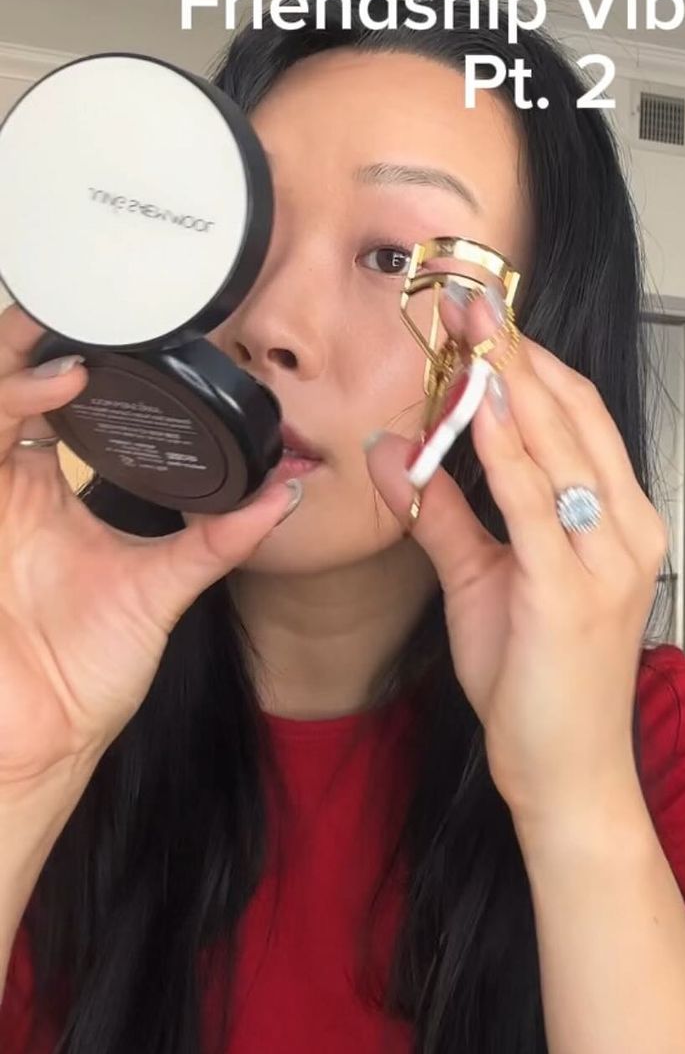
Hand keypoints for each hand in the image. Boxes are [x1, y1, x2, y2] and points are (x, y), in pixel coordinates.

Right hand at [0, 304, 303, 803]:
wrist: (41, 743)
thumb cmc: (84, 673)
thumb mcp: (164, 590)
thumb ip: (220, 537)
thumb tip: (286, 492)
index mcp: (41, 491)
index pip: (46, 396)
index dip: (67, 353)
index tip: (120, 329)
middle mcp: (4, 488)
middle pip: (5, 384)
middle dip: (26, 337)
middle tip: (78, 311)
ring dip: (14, 368)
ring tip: (69, 356)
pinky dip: (8, 409)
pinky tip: (46, 395)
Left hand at [363, 291, 667, 840]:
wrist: (568, 774)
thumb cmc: (540, 688)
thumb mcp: (484, 582)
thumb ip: (442, 513)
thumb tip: (394, 451)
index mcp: (620, 522)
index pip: (579, 417)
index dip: (531, 360)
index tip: (484, 315)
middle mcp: (626, 530)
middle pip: (573, 414)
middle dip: (517, 350)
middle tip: (471, 295)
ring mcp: (607, 557)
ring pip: (558, 443)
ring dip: (509, 378)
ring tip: (472, 326)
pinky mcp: (574, 588)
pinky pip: (534, 498)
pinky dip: (504, 443)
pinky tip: (477, 402)